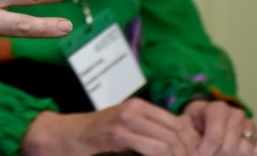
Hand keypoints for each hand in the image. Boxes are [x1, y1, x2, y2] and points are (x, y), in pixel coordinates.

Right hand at [21, 100, 199, 155]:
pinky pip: (150, 150)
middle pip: (177, 133)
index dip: (192, 144)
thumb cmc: (96, 136)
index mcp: (139, 105)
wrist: (64, 136)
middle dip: (188, 153)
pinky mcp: (116, 135)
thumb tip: (179, 143)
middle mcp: (134, 109)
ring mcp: (125, 120)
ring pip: (167, 142)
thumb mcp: (125, 128)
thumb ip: (147, 130)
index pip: (179, 123)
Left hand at [182, 100, 256, 155]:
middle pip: (228, 148)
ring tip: (218, 154)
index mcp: (218, 108)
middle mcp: (236, 114)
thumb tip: (187, 140)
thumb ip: (184, 131)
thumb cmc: (196, 122)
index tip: (197, 154)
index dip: (204, 151)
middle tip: (207, 155)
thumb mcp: (185, 122)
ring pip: (244, 151)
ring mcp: (250, 125)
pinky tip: (234, 155)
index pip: (215, 137)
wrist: (208, 117)